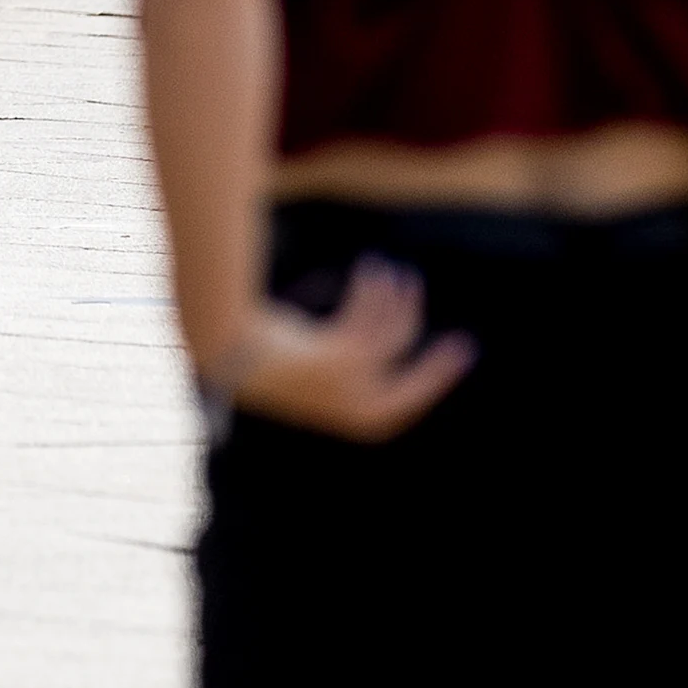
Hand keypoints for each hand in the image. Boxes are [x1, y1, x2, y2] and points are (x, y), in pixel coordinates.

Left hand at [207, 260, 475, 441]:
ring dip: (397, 301)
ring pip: (393, 337)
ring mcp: (349, 384)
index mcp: (354, 419)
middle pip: (413, 381)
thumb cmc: (265, 361)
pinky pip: (371, 316)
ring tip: (394, 274)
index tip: (456, 354)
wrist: (228, 353)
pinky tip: (370, 269)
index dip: (434, 381)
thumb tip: (383, 333)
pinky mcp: (340, 356)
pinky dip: (373, 289)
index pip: (407, 406)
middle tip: (460, 340)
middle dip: (439, 363)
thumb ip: (348, 363)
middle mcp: (356, 406)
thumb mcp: (313, 368)